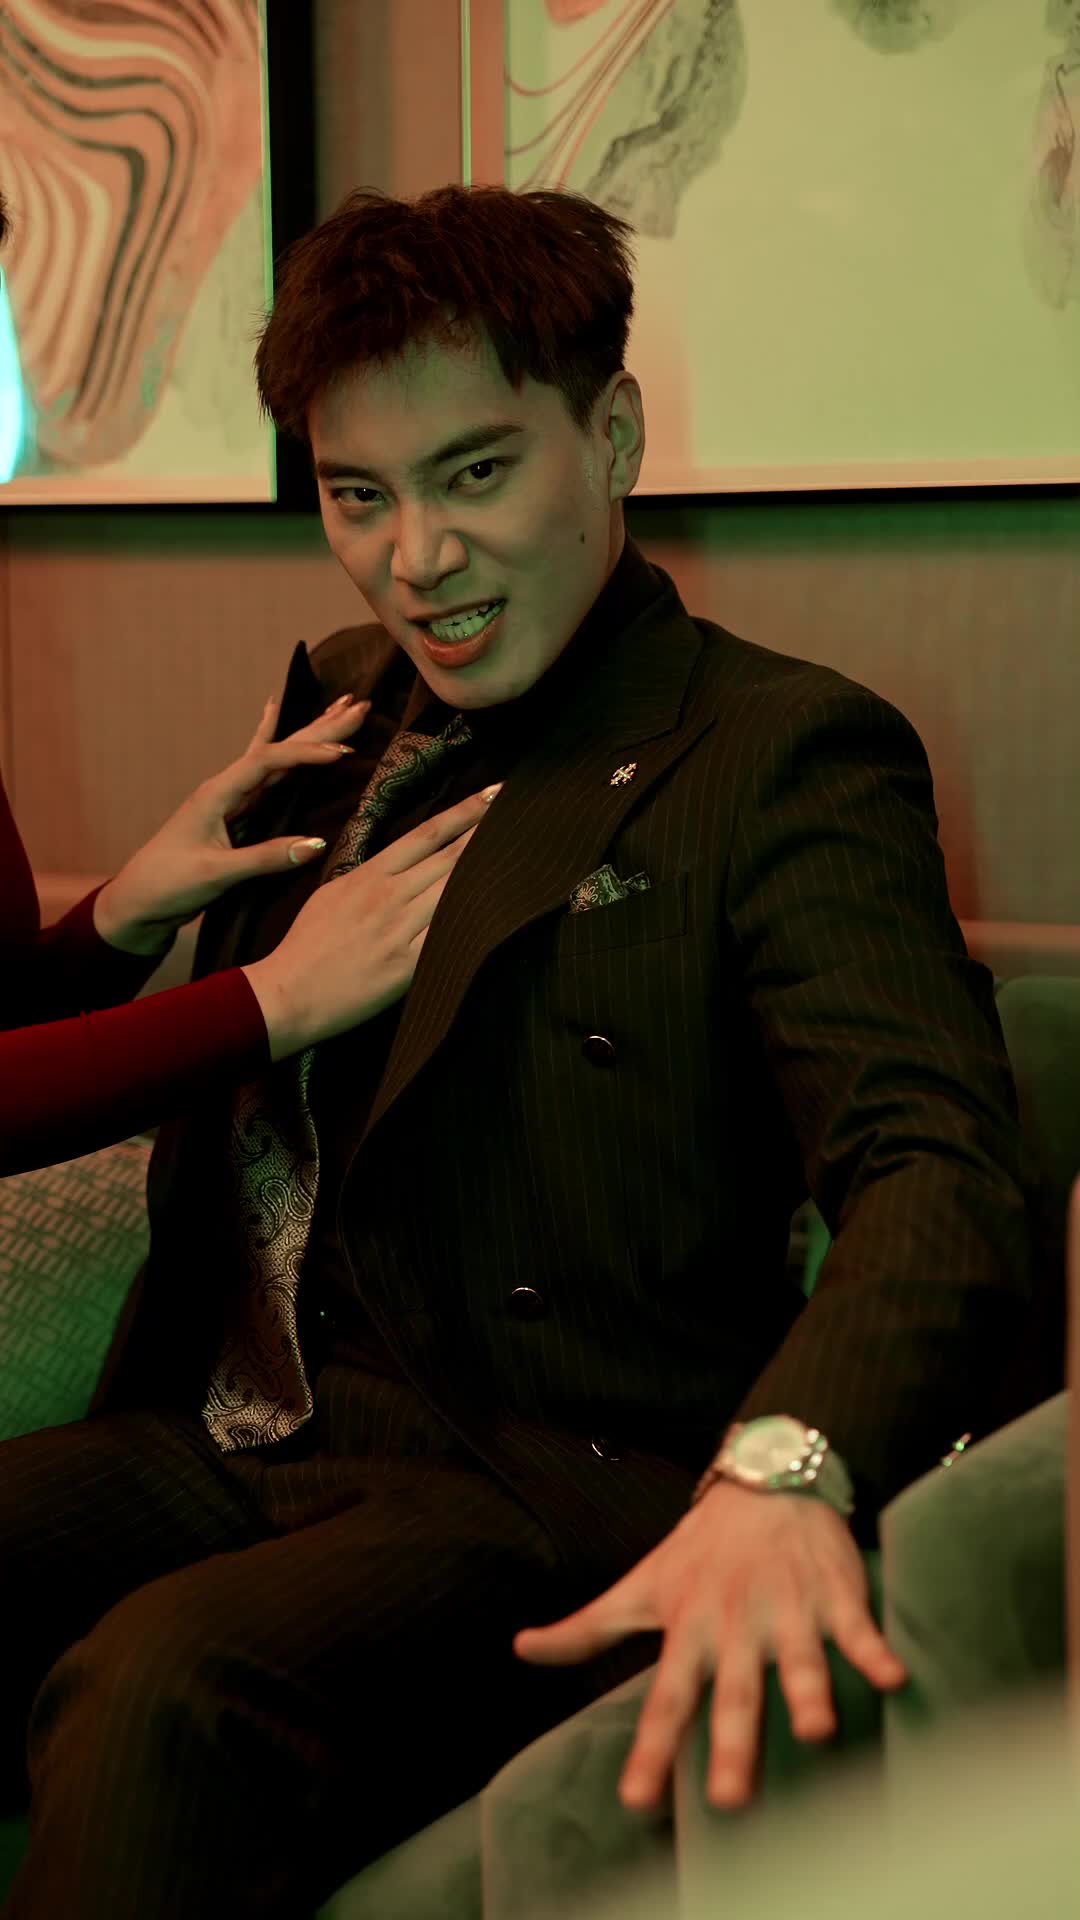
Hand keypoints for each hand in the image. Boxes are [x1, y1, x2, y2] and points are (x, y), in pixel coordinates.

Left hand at [93, 695, 370, 954]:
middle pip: (279, 748)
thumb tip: (317, 844)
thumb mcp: (217, 873)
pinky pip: (263, 772)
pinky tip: (274, 712)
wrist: (138, 901)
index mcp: (217, 794)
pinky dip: (274, 742)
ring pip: (278, 757)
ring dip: (309, 733)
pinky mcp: (234, 813)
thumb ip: (264, 858)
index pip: (268, 761)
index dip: (306, 755)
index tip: (343, 753)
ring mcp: (230, 798)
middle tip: (359, 706)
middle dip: (319, 727)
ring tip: (339, 707)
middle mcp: (225, 787)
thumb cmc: (168, 884)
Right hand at [241, 784, 500, 1058]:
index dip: (465, 811)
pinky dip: (478, 920)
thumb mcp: (331, 894)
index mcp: (371, 874)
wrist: (288, 992)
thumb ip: (368, 876)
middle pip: (451, 856)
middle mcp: (391, 894)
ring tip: (524, 852)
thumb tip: (397, 864)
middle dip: (490, 832)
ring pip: (456, 890)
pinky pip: (451, 936)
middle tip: (526, 812)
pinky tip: (506, 908)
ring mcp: (401, 928)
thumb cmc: (306, 945)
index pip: (427, 833)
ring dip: (492, 870)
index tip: (494, 792)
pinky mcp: (408, 964)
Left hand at [514, 1481, 906, 1811]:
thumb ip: (585, 1628)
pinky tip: (895, 1679)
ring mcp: (788, 1608)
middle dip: (732, 1743)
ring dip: (808, 1692)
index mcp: (690, 1629)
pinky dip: (876, 1651)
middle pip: (733, 1692)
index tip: (638, 1802)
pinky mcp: (834, 1592)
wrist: (764, 1478)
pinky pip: (858, 1626)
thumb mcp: (640, 1585)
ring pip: (798, 1658)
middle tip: (729, 1801)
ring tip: (817, 1731)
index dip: (651, 1750)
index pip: (666, 1699)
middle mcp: (737, 1624)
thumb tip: (521, 1648)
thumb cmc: (699, 1548)